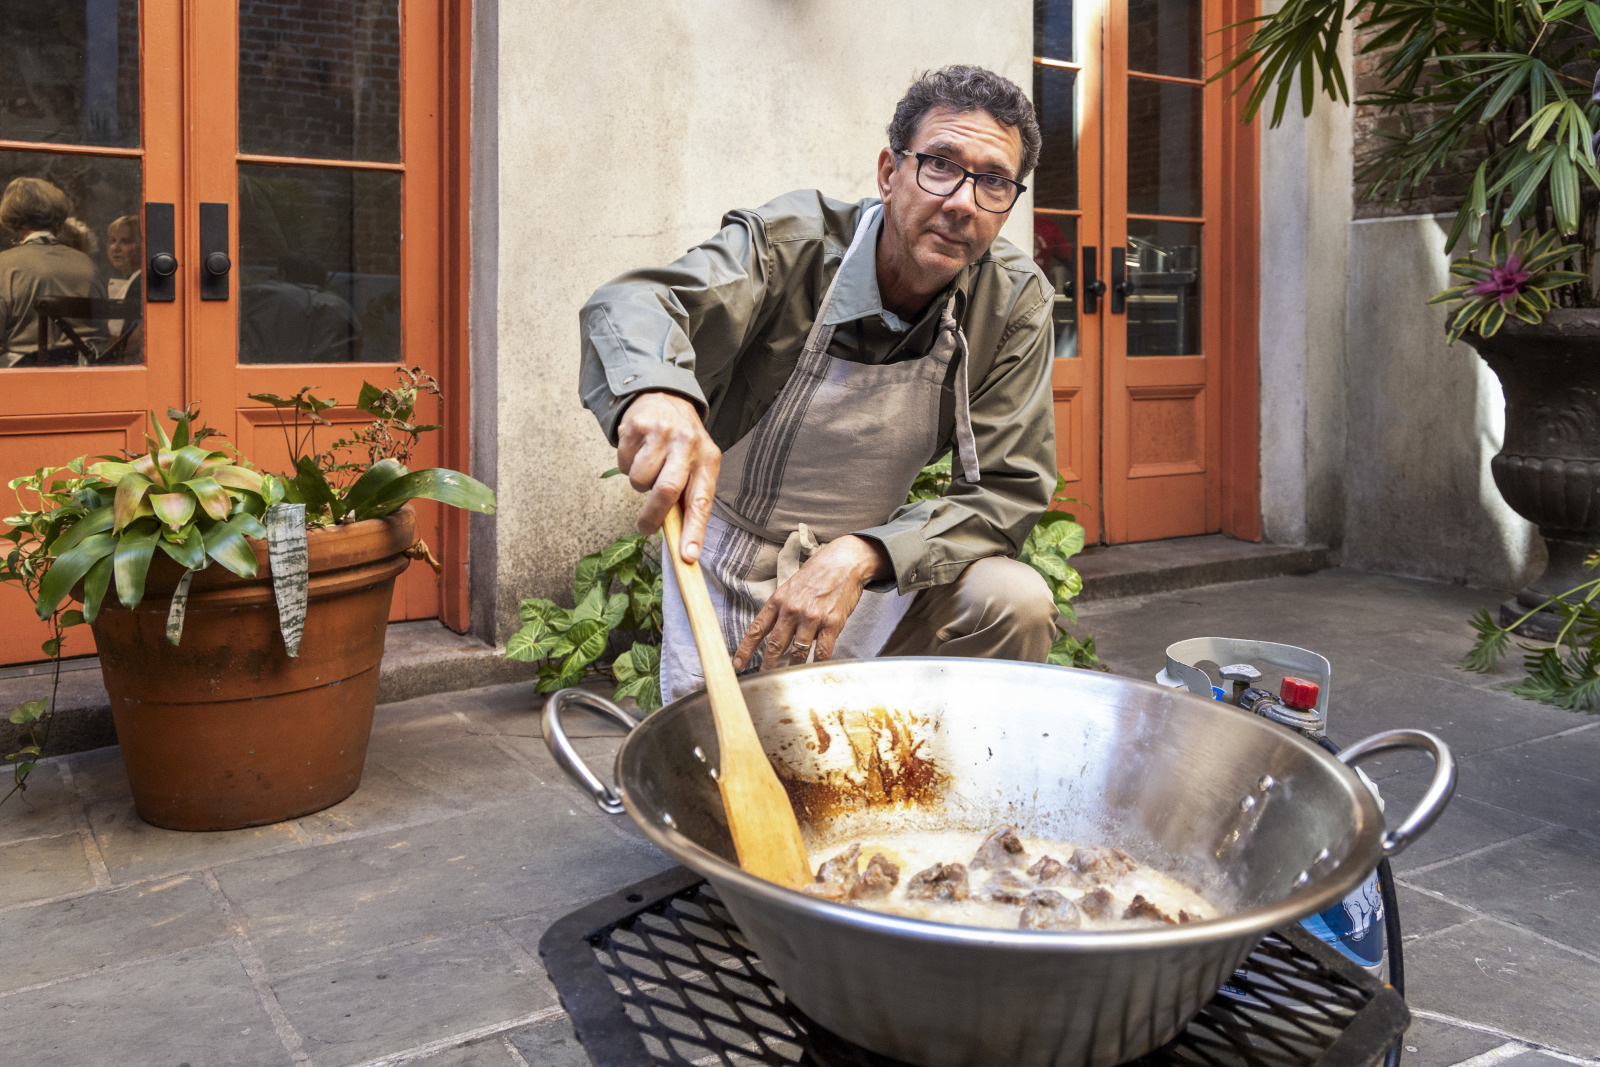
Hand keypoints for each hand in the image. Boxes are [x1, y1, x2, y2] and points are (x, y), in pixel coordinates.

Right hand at [616, 392, 719, 562]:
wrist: (663, 395)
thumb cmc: (682, 441)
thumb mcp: (696, 463)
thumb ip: (689, 494)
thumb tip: (679, 538)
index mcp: (708, 459)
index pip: (702, 500)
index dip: (694, 531)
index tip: (687, 555)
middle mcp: (687, 444)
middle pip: (667, 490)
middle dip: (653, 516)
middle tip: (645, 527)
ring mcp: (661, 433)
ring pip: (639, 480)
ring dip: (639, 485)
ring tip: (648, 470)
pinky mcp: (637, 427)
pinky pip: (623, 464)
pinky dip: (626, 466)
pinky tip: (638, 452)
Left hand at [732, 535, 890, 670]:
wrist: (845, 562)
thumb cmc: (817, 574)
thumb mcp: (791, 587)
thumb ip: (780, 608)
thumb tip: (771, 630)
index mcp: (778, 600)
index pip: (756, 629)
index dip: (745, 649)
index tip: (738, 664)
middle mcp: (792, 610)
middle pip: (775, 645)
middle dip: (768, 664)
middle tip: (764, 678)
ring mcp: (812, 618)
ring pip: (797, 652)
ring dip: (791, 668)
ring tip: (788, 678)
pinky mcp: (831, 624)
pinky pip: (821, 652)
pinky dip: (817, 664)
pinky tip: (814, 670)